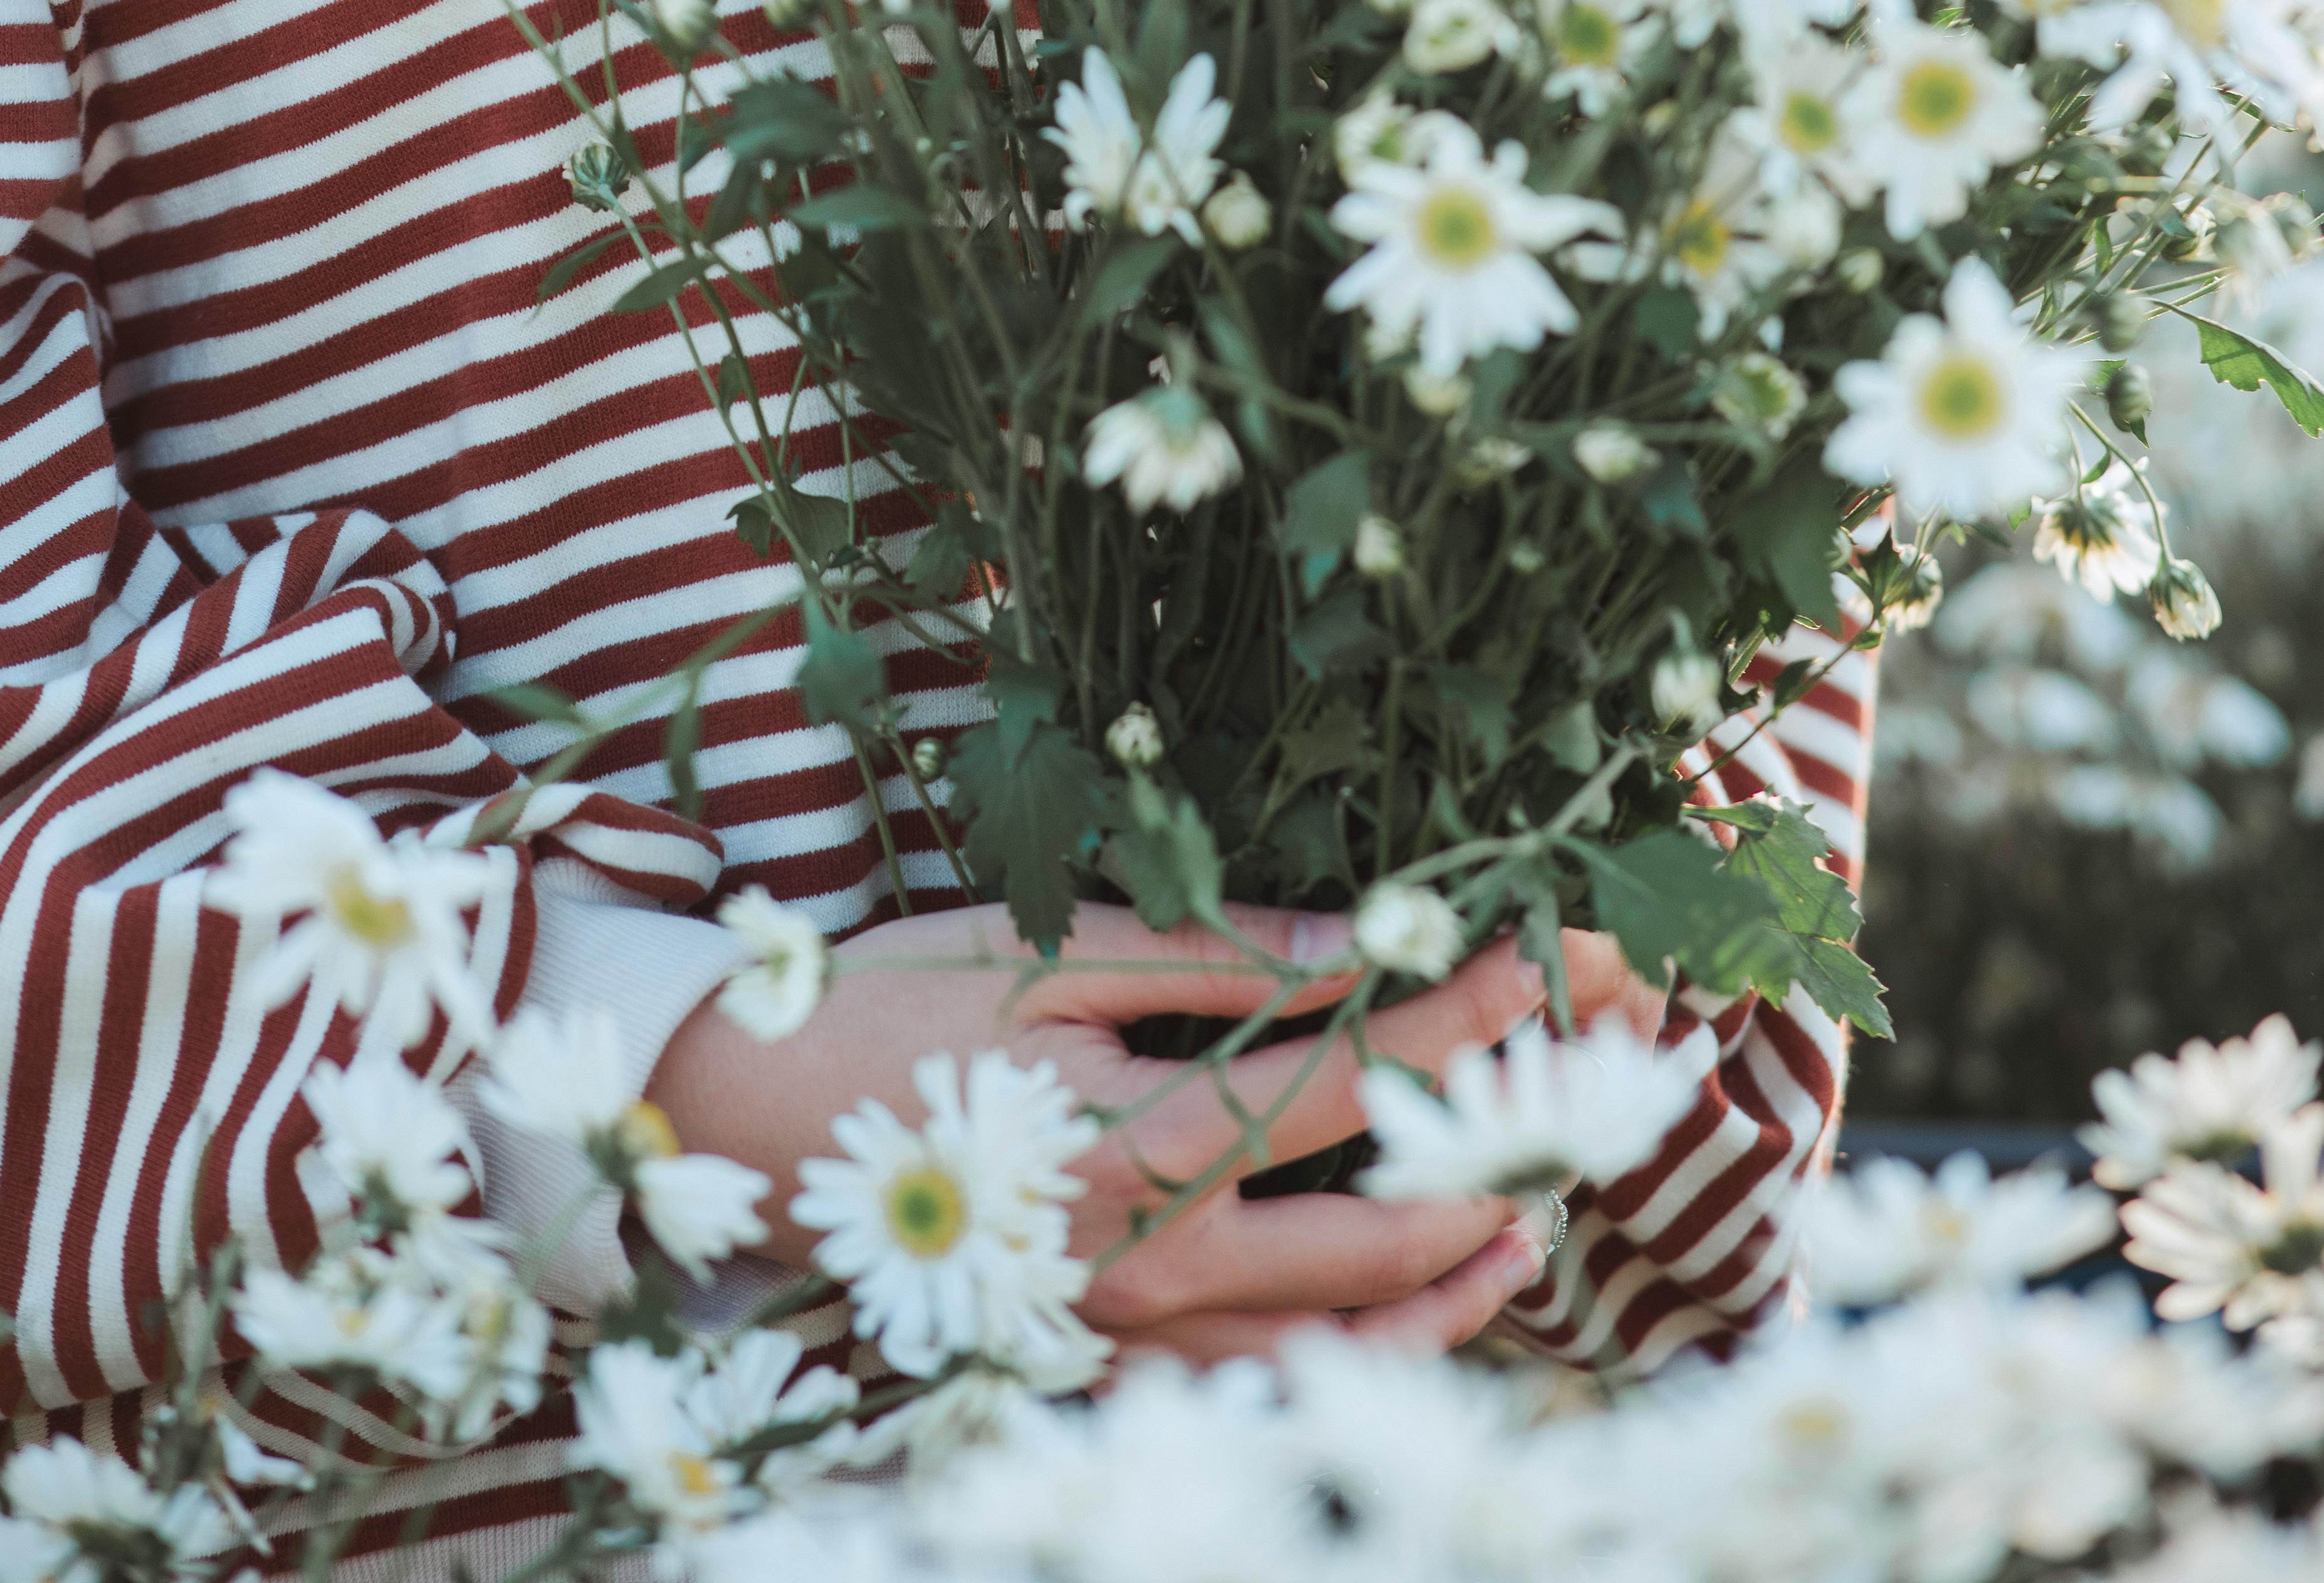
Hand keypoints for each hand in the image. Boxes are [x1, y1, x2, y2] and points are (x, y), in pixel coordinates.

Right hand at [648, 903, 1663, 1370]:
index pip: (1347, 1085)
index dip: (1460, 1025)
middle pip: (1370, 1237)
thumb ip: (1212, 956)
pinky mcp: (1092, 1361)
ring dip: (1444, 1290)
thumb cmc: (891, 1008)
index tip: (1549, 964)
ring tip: (1523, 1233)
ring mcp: (1121, 1330)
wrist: (739, 1121)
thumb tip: (1357, 941)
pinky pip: (1249, 1382)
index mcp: (1138, 1143)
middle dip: (1494, 1162)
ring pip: (1328, 1342)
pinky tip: (1402, 1317)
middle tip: (1584, 1105)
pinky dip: (1346, 1355)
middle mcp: (1147, 1261)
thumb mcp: (1050, 955)